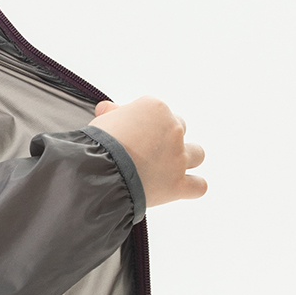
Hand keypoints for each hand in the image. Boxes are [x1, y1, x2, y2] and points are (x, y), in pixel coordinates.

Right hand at [89, 97, 205, 207]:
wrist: (98, 173)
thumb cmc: (96, 145)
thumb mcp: (102, 121)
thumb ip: (111, 114)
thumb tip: (107, 109)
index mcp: (155, 108)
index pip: (155, 110)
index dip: (141, 123)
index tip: (128, 133)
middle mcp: (172, 129)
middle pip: (179, 128)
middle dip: (164, 137)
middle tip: (144, 149)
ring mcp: (178, 157)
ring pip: (197, 153)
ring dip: (185, 158)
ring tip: (167, 166)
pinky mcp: (178, 184)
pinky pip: (199, 186)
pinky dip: (192, 186)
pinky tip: (180, 186)